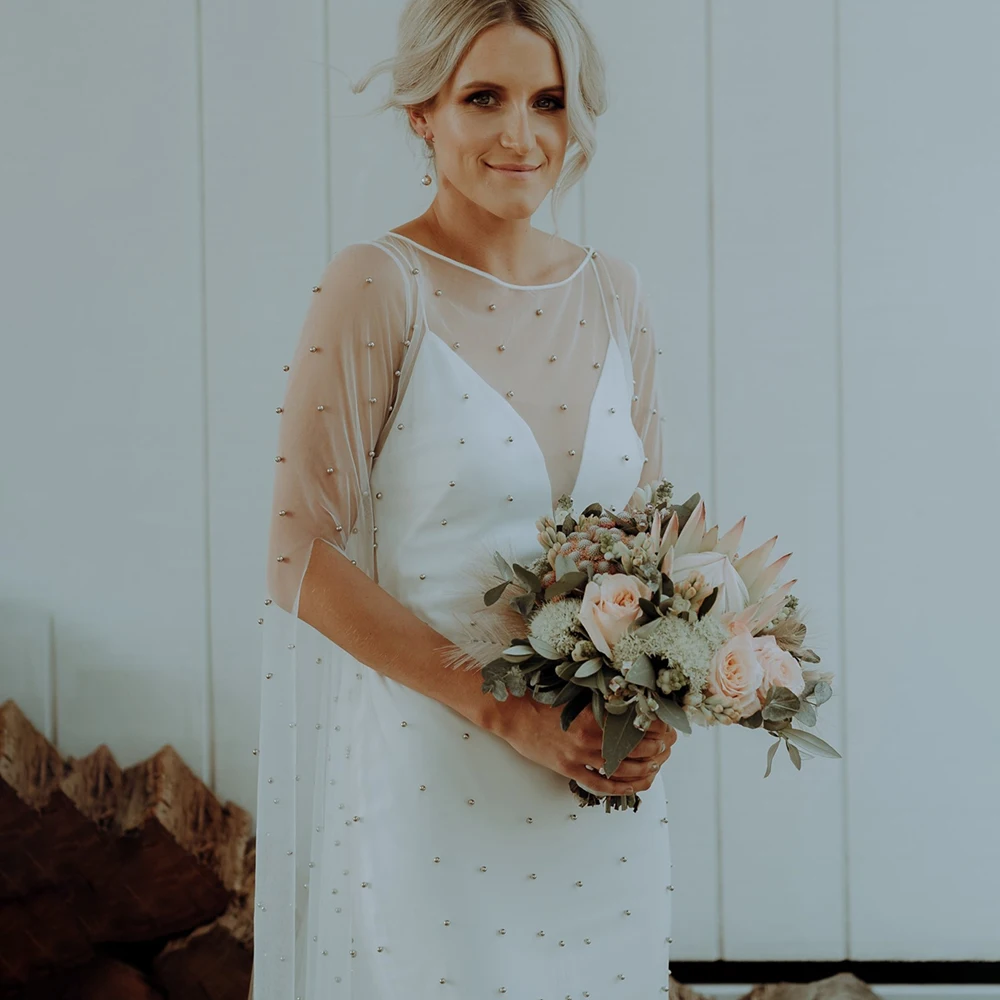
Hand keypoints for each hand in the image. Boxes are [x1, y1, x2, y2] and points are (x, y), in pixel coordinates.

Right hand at [493, 696, 676, 795]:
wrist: (513, 714)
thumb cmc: (541, 699)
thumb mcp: (573, 692)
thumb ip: (599, 696)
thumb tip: (628, 694)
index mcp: (591, 716)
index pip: (633, 724)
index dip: (654, 727)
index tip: (666, 725)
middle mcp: (587, 738)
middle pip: (632, 748)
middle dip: (656, 748)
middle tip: (668, 746)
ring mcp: (577, 756)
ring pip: (620, 769)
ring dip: (644, 769)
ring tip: (658, 765)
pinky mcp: (567, 769)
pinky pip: (598, 784)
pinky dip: (619, 787)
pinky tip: (633, 786)